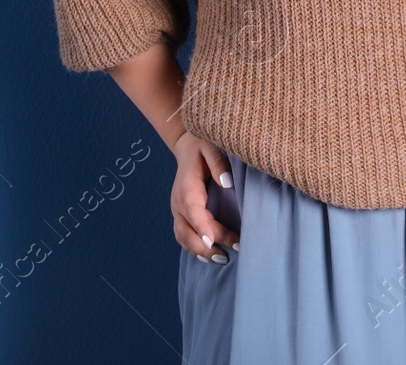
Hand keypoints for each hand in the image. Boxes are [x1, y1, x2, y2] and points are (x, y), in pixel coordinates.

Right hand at [170, 130, 239, 262]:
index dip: (202, 227)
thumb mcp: (211, 147)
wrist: (187, 145)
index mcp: (187, 187)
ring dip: (200, 252)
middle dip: (206, 246)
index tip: (213, 241)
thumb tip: (227, 183)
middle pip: (187, 230)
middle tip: (228, 254)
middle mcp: (178, 202)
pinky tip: (208, 256)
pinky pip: (183, 236)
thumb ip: (218, 163)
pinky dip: (193, 248)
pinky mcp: (180, 214)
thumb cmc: (202, 145)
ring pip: (183, 237)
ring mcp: (177, 210)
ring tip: (222, 259)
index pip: (193, 210)